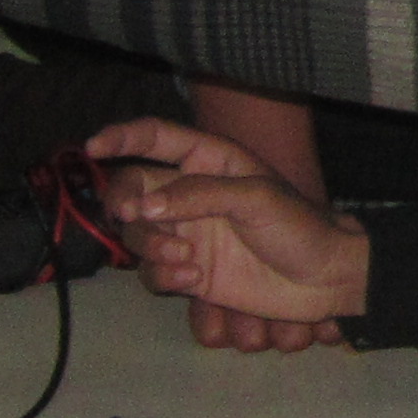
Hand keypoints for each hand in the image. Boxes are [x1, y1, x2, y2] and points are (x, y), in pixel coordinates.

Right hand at [89, 115, 366, 336]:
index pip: (157, 138)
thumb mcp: (256, 198)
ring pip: (137, 235)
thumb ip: (199, 195)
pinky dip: (162, 276)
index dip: (122, 137)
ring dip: (150, 247)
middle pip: (132, 190)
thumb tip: (145, 206)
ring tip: (187, 259)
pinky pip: (153, 271)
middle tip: (139, 219)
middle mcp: (190, 194)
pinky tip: (191, 280)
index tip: (93, 146)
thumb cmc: (299, 226)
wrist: (325, 279)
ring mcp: (188, 234)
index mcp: (210, 161)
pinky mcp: (190, 272)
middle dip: (127, 205)